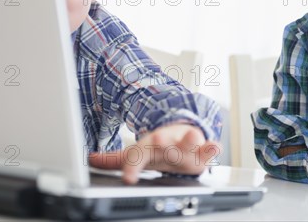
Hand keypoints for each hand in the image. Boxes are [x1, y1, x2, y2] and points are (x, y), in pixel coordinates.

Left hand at [88, 124, 219, 183]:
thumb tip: (91, 159)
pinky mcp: (201, 148)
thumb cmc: (159, 148)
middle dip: (161, 144)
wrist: (184, 130)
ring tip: (192, 137)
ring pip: (186, 143)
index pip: (137, 157)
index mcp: (148, 146)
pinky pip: (208, 148)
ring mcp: (184, 144)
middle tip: (158, 140)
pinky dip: (212, 148)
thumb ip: (115, 159)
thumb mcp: (138, 153)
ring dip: (189, 140)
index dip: (131, 167)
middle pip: (162, 145)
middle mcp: (166, 143)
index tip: (129, 179)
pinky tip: (215, 147)